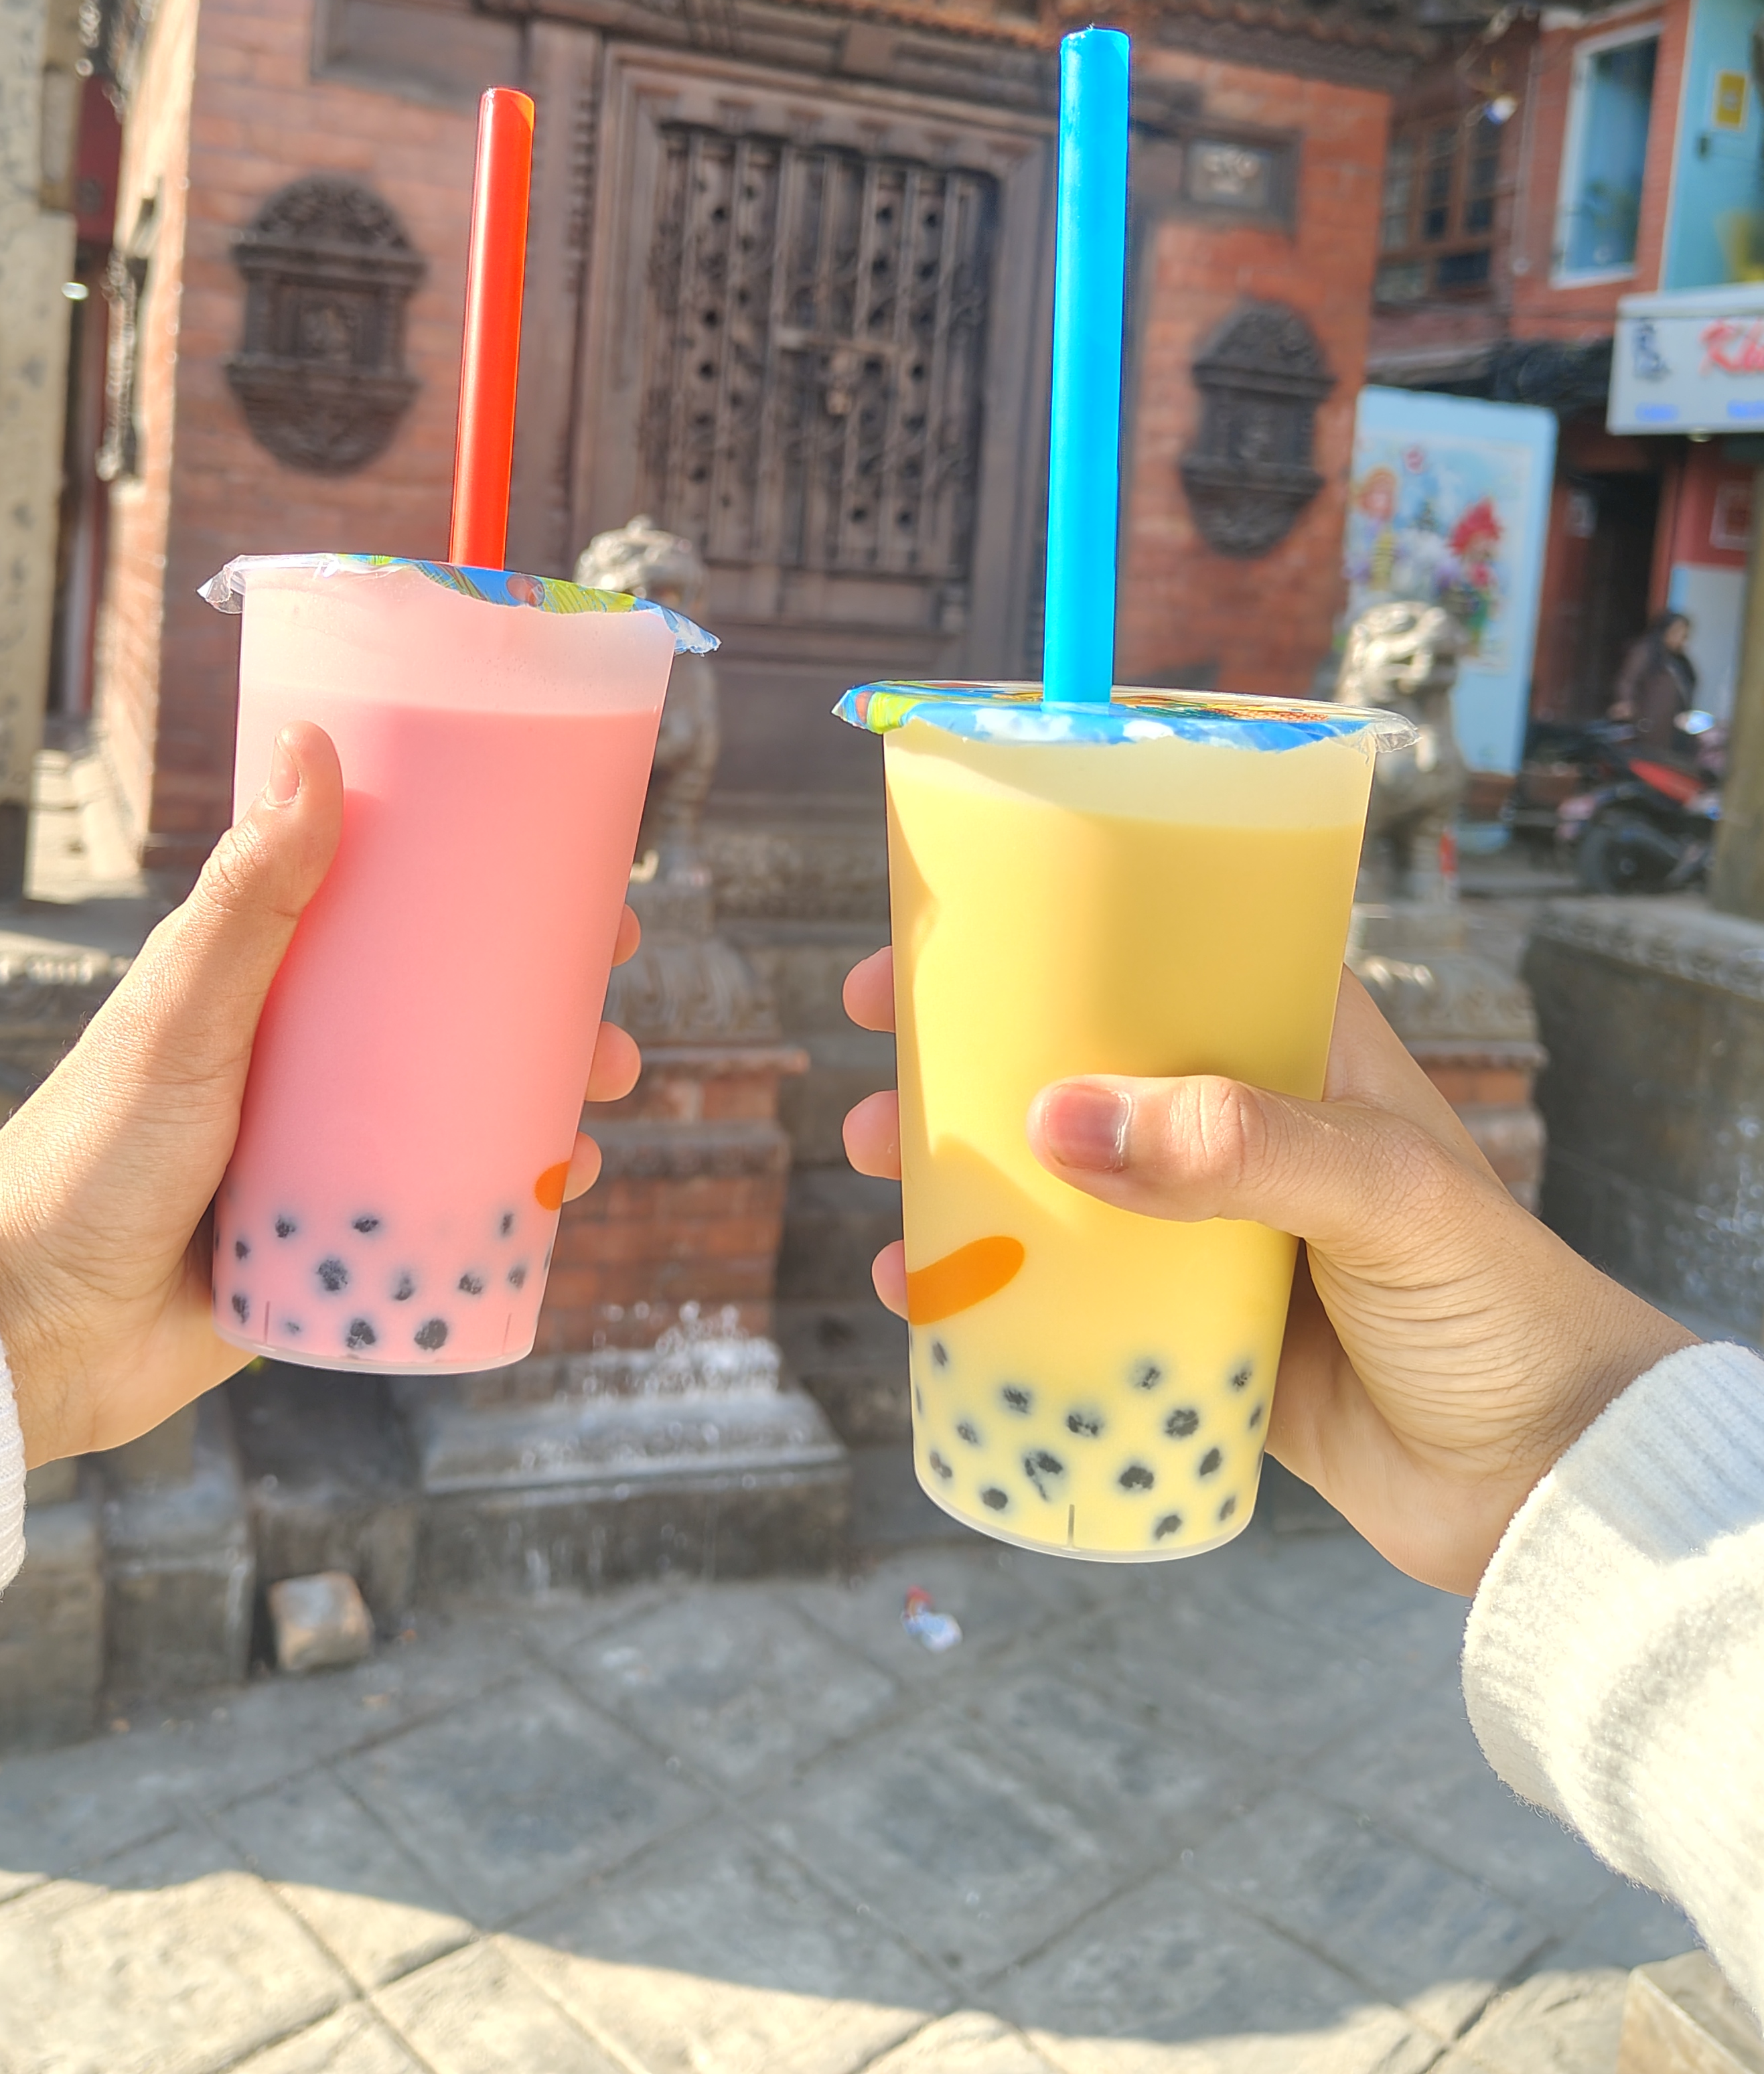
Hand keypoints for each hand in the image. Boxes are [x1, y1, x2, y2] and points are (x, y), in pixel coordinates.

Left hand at [0, 724, 640, 1466]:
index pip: (400, 913)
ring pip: (467, 1104)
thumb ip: (248, 894)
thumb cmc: (89, 1155)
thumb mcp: (182, 1013)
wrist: (29, 1333)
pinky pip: (445, 1209)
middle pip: (454, 1008)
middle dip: (550, 997)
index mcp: (268, 986)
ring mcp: (325, 1153)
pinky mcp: (335, 1244)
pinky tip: (571, 1185)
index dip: (494, 892)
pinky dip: (517, 1191)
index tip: (580, 881)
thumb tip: (315, 741)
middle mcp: (304, 1061)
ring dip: (553, 1088)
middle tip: (615, 993)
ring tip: (610, 1086)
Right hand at [842, 950, 1691, 1593]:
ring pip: (1060, 1181)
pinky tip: (918, 1291)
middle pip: (1082, 1064)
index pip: (1162, 956)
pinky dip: (987, 1289)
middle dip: (970, 1056)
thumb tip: (1058, 1119)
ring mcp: (1216, 1236)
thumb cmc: (1499, 1309)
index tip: (938, 943)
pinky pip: (1070, 1300)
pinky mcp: (1195, 1337)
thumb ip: (1238, 1150)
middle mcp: (1248, 1130)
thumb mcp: (1383, 1195)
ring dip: (961, 1166)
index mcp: (1303, 1054)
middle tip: (877, 1056)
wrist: (1553, 1490)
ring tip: (876, 1166)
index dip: (1047, 938)